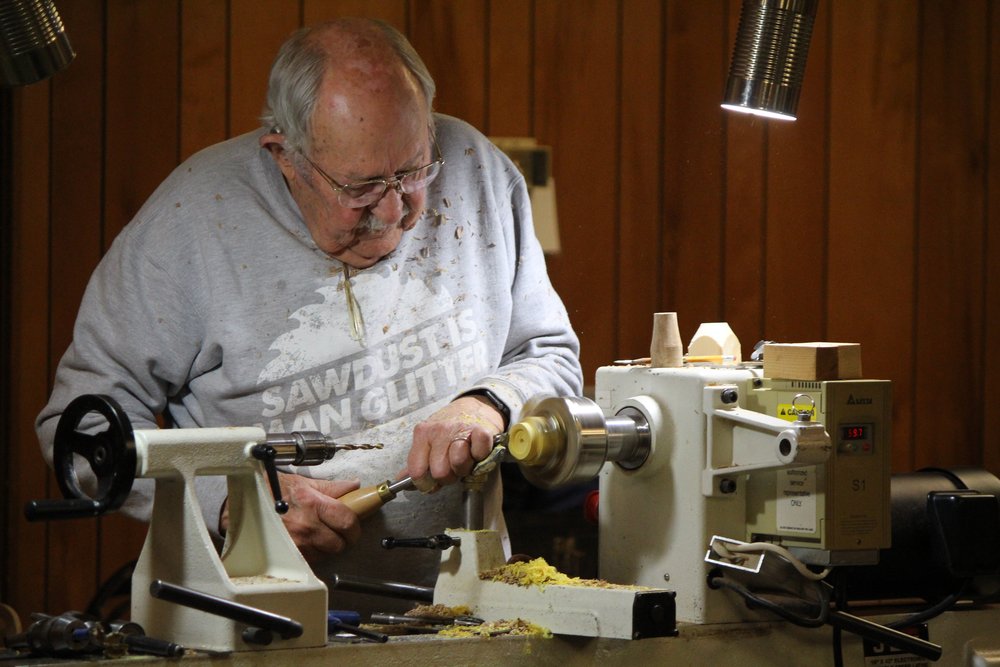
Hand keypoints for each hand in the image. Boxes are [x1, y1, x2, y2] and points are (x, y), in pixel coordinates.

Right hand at [220, 473, 361, 563]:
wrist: (243, 505)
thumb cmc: (271, 491)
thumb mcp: (303, 483)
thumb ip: (331, 487)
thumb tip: (354, 486)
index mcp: (313, 504)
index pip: (347, 521)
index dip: (355, 526)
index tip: (353, 525)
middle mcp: (306, 526)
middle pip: (340, 543)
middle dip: (343, 539)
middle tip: (339, 531)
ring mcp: (296, 543)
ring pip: (326, 554)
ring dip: (327, 547)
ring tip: (318, 534)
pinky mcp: (288, 555)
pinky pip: (310, 559)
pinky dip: (313, 553)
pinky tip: (307, 541)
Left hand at [406, 396, 504, 486]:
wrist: (473, 407)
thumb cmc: (449, 431)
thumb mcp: (427, 442)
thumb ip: (416, 462)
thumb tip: (402, 480)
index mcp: (422, 434)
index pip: (417, 471)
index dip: (426, 483)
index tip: (433, 480)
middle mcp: (439, 430)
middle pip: (440, 472)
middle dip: (448, 476)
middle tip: (452, 466)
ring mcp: (461, 429)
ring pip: (458, 463)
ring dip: (464, 467)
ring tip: (464, 459)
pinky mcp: (482, 430)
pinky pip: (479, 453)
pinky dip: (480, 457)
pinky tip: (476, 451)